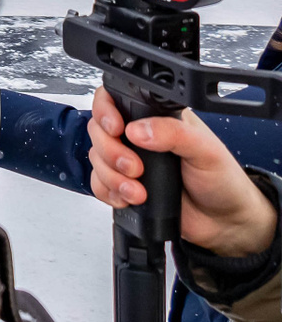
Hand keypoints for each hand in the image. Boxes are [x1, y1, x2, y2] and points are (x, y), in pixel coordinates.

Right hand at [88, 87, 277, 257]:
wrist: (224, 222)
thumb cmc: (222, 181)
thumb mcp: (206, 150)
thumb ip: (174, 133)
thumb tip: (138, 130)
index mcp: (158, 118)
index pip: (115, 99)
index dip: (105, 111)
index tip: (117, 129)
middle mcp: (139, 136)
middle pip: (98, 130)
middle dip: (111, 152)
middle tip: (135, 168)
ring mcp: (129, 160)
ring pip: (96, 158)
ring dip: (112, 177)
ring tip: (138, 191)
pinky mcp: (123, 185)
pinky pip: (98, 184)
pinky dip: (108, 192)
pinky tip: (130, 198)